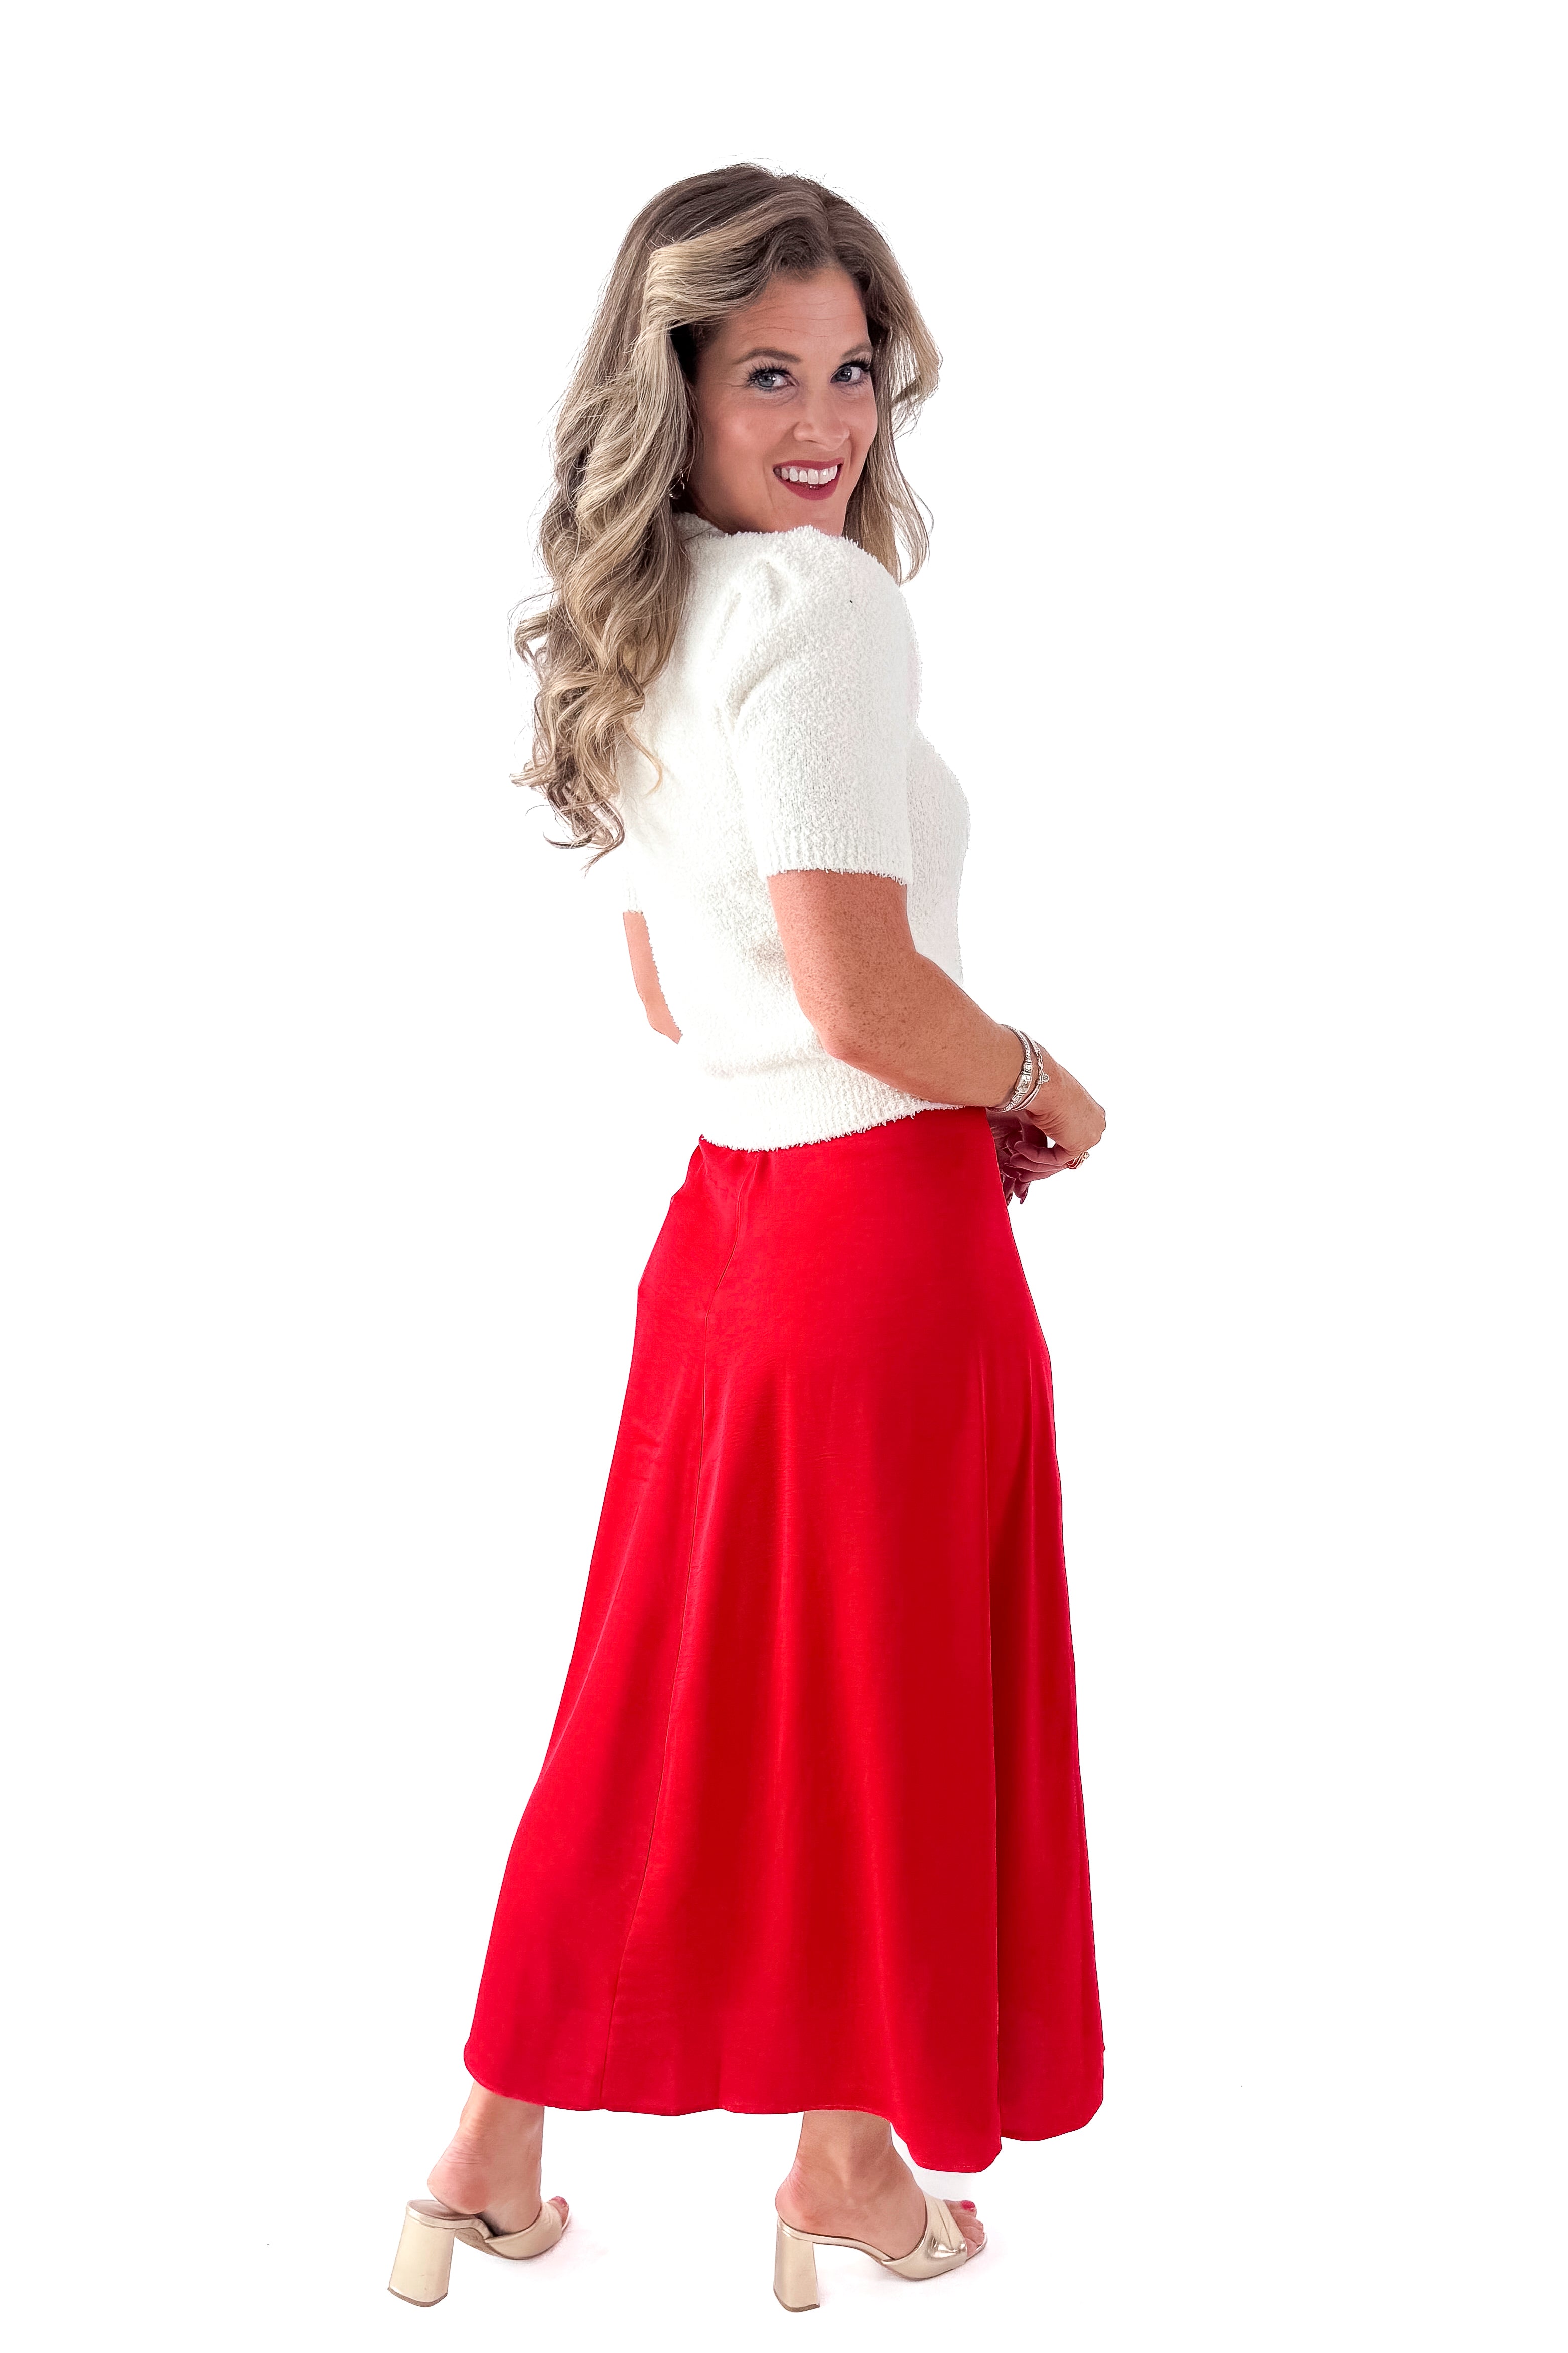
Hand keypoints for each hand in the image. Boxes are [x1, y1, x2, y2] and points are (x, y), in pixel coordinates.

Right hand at [1022, 1050, 1105, 1164]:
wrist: (1041, 1082)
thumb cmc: (1041, 1084)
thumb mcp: (1044, 1108)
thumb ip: (1044, 1126)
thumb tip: (1030, 1141)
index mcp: (1091, 1110)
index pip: (1069, 1137)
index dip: (1046, 1147)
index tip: (1026, 1148)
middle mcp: (1095, 1123)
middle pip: (1065, 1150)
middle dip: (1039, 1160)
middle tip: (1018, 1160)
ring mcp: (1091, 1135)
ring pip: (1059, 1157)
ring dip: (1032, 1159)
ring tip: (1014, 1155)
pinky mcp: (1080, 1145)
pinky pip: (1055, 1159)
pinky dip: (1035, 1156)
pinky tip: (1019, 1147)